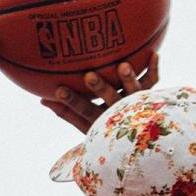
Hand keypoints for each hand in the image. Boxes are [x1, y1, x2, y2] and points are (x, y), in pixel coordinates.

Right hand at [40, 53, 159, 132]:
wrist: (139, 142)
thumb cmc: (105, 129)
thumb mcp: (84, 124)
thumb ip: (65, 112)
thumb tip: (41, 99)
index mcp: (102, 120)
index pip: (84, 111)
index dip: (71, 101)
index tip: (58, 90)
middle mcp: (120, 113)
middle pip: (111, 101)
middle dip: (100, 88)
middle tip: (89, 75)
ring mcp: (136, 105)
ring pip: (135, 92)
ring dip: (129, 79)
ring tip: (123, 65)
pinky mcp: (150, 96)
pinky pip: (153, 83)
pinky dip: (154, 70)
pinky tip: (153, 54)